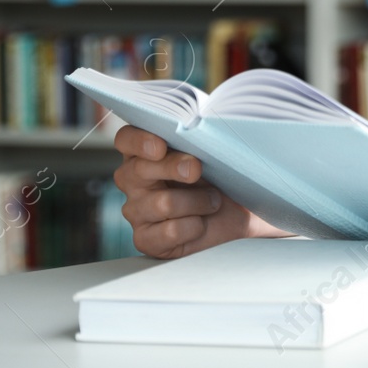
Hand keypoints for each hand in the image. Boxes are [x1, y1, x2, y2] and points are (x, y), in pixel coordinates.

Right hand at [113, 125, 281, 257]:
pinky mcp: (146, 239)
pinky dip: (194, 227)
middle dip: (173, 168)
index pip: (126, 139)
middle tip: (197, 169)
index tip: (160, 146)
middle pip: (139, 170)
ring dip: (198, 201)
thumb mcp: (216, 153)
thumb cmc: (223, 176)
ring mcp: (136, 210)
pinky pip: (169, 231)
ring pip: (162, 203)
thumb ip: (202, 138)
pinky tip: (202, 223)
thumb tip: (203, 128)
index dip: (138, 141)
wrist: (241, 213)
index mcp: (145, 151)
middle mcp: (133, 179)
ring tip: (213, 201)